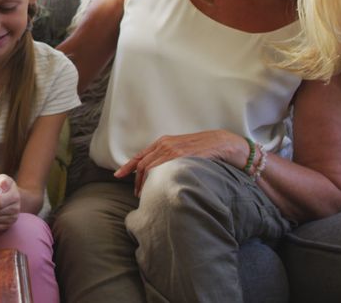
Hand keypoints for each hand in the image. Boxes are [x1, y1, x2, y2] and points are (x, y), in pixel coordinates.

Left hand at [113, 130, 246, 196]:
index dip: (128, 166)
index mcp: (163, 142)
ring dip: (146, 184)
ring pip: (152, 169)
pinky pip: (165, 170)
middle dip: (137, 181)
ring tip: (147, 196)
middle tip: (137, 195)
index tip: (118, 175)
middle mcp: (165, 144)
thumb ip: (168, 157)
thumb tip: (158, 173)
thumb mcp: (181, 149)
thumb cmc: (203, 148)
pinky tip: (158, 189)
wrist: (222, 143)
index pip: (141, 156)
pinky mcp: (183, 156)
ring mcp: (173, 150)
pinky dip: (159, 181)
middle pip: (143, 165)